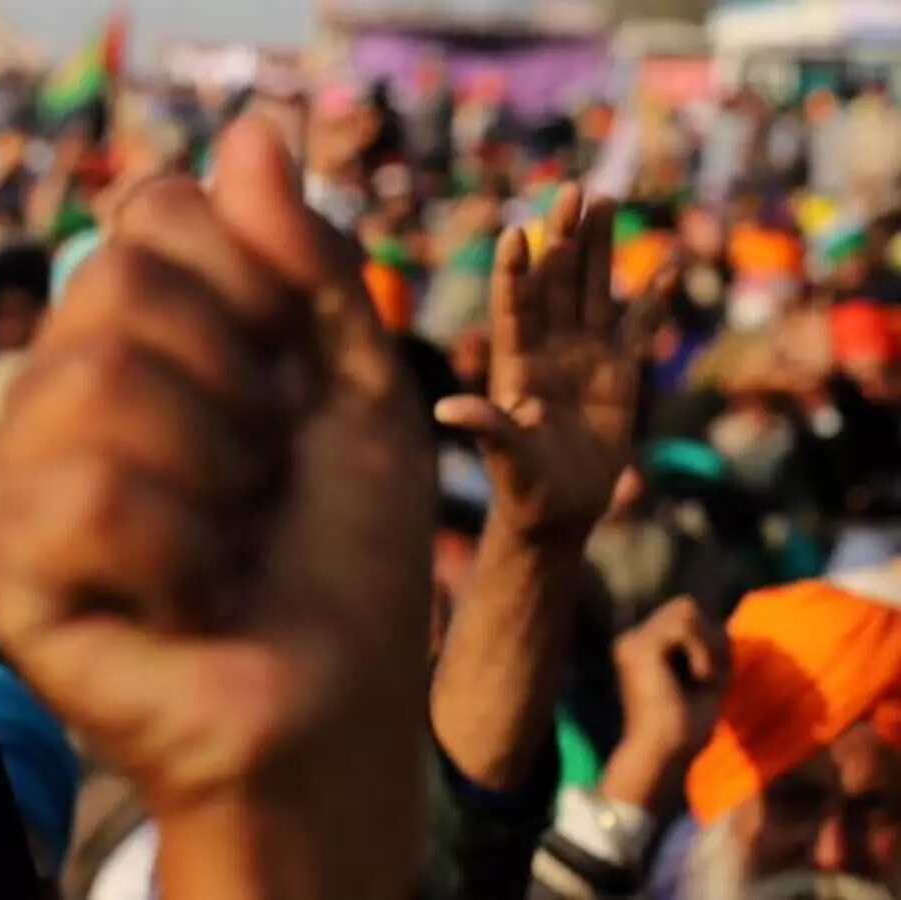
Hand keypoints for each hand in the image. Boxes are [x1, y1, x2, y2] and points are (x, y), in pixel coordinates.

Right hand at [0, 115, 433, 898]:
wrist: (335, 709)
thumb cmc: (344, 556)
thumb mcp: (355, 384)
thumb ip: (305, 261)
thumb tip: (253, 123)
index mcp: (135, 337)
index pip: (153, 212)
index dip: (257, 283)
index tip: (296, 383)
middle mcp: (58, 386)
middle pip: (120, 289)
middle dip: (240, 393)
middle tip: (259, 482)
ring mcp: (14, 467)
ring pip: (96, 384)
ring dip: (216, 478)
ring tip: (225, 542)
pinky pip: (83, 493)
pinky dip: (178, 552)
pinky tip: (185, 598)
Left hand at [435, 186, 670, 542]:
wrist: (558, 511)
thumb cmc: (523, 487)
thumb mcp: (504, 458)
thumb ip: (485, 428)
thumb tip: (445, 408)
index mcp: (516, 364)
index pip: (514, 308)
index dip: (514, 272)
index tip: (515, 233)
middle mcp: (548, 349)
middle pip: (556, 282)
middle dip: (562, 237)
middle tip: (571, 189)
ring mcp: (583, 356)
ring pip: (592, 290)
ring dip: (599, 247)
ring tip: (603, 199)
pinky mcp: (618, 373)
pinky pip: (637, 327)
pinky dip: (653, 299)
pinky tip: (668, 265)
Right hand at [601, 597, 730, 809]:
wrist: (664, 754)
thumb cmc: (685, 729)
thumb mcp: (705, 678)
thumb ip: (709, 649)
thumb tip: (723, 626)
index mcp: (642, 648)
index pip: (682, 615)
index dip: (708, 638)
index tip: (712, 675)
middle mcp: (632, 639)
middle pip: (684, 607)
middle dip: (710, 636)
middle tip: (712, 675)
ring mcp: (632, 641)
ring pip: (685, 610)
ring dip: (708, 642)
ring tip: (707, 677)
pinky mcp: (640, 648)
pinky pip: (683, 623)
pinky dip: (702, 648)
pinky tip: (701, 676)